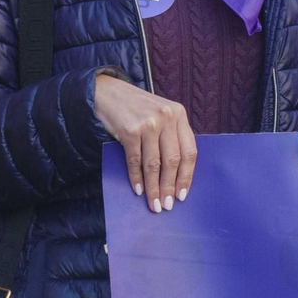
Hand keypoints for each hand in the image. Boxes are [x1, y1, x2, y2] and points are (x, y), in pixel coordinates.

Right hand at [94, 70, 197, 212]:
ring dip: (154, 187)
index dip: (187, 176)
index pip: (189, 151)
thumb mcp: (161, 114)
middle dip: (170, 186)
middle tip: (166, 205)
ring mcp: (148, 124)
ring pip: (154, 164)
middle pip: (173, 160)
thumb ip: (171, 136)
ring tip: (153, 204)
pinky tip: (138, 190)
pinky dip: (136, 178)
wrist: (108, 92)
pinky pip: (135, 161)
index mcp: (180, 115)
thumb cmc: (137, 108)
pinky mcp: (130, 131)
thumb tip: (175, 174)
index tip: (183, 194)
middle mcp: (167, 118)